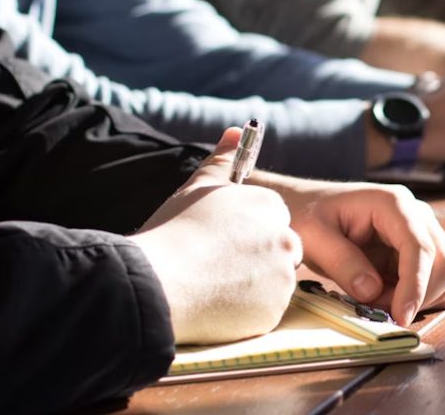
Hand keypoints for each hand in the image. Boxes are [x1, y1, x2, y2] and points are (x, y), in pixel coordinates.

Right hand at [132, 128, 300, 344]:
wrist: (159, 282)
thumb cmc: (175, 231)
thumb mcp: (198, 187)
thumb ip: (223, 160)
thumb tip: (236, 131)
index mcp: (270, 207)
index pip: (272, 219)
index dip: (246, 232)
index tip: (222, 241)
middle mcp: (285, 240)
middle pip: (279, 250)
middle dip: (256, 258)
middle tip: (217, 265)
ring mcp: (282, 278)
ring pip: (273, 282)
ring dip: (251, 285)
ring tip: (212, 284)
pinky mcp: (273, 313)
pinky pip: (264, 311)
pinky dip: (246, 311)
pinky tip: (216, 304)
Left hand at [279, 182, 444, 325]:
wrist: (305, 207)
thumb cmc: (307, 215)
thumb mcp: (314, 237)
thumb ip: (342, 263)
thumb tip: (372, 291)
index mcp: (393, 204)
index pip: (419, 247)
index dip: (415, 285)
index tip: (401, 316)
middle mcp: (416, 215)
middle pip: (442, 262)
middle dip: (417, 295)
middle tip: (379, 311)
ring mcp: (419, 232)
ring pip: (441, 275)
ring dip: (415, 298)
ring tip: (375, 300)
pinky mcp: (415, 251)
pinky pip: (431, 281)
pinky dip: (415, 297)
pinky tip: (386, 298)